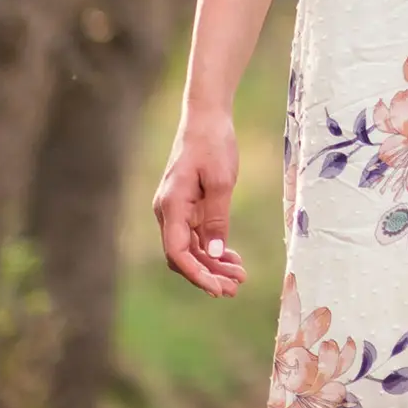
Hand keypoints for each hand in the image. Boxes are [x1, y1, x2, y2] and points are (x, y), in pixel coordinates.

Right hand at [153, 107, 247, 296]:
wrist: (206, 118)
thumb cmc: (213, 144)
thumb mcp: (222, 181)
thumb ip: (217, 218)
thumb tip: (213, 254)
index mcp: (171, 206)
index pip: (177, 252)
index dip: (196, 274)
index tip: (217, 289)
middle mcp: (168, 212)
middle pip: (183, 255)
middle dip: (207, 275)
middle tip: (235, 288)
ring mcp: (176, 211)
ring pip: (191, 248)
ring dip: (212, 264)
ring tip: (239, 277)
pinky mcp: (186, 207)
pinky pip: (196, 236)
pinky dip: (212, 249)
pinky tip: (232, 259)